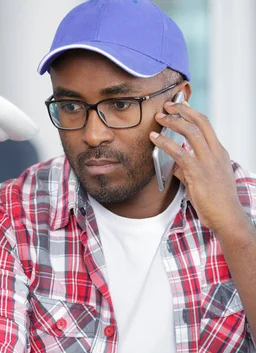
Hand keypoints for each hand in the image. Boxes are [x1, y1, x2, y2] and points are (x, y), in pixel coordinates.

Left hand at [150, 101, 247, 234]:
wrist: (227, 216)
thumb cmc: (217, 202)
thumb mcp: (205, 181)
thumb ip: (190, 171)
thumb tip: (176, 167)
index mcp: (219, 153)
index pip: (206, 125)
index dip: (191, 113)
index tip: (180, 106)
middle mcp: (215, 153)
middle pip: (200, 122)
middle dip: (182, 110)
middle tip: (167, 106)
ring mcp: (207, 162)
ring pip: (191, 133)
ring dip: (173, 122)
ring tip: (159, 118)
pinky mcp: (198, 173)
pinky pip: (180, 153)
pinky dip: (165, 143)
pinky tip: (155, 139)